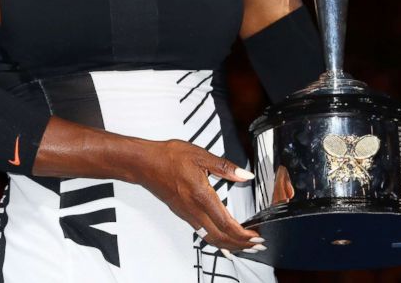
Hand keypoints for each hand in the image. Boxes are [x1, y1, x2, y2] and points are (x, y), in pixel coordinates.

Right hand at [134, 139, 263, 254]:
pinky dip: (216, 239)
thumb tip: (244, 175)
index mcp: (202, 196)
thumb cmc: (168, 157)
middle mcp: (194, 209)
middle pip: (220, 237)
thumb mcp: (200, 155)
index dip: (243, 234)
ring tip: (243, 245)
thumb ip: (225, 167)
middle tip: (256, 245)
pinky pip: (202, 233)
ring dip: (229, 245)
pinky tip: (221, 238)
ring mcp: (187, 214)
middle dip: (240, 245)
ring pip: (211, 238)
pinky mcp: (182, 213)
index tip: (256, 236)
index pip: (226, 223)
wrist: (144, 163)